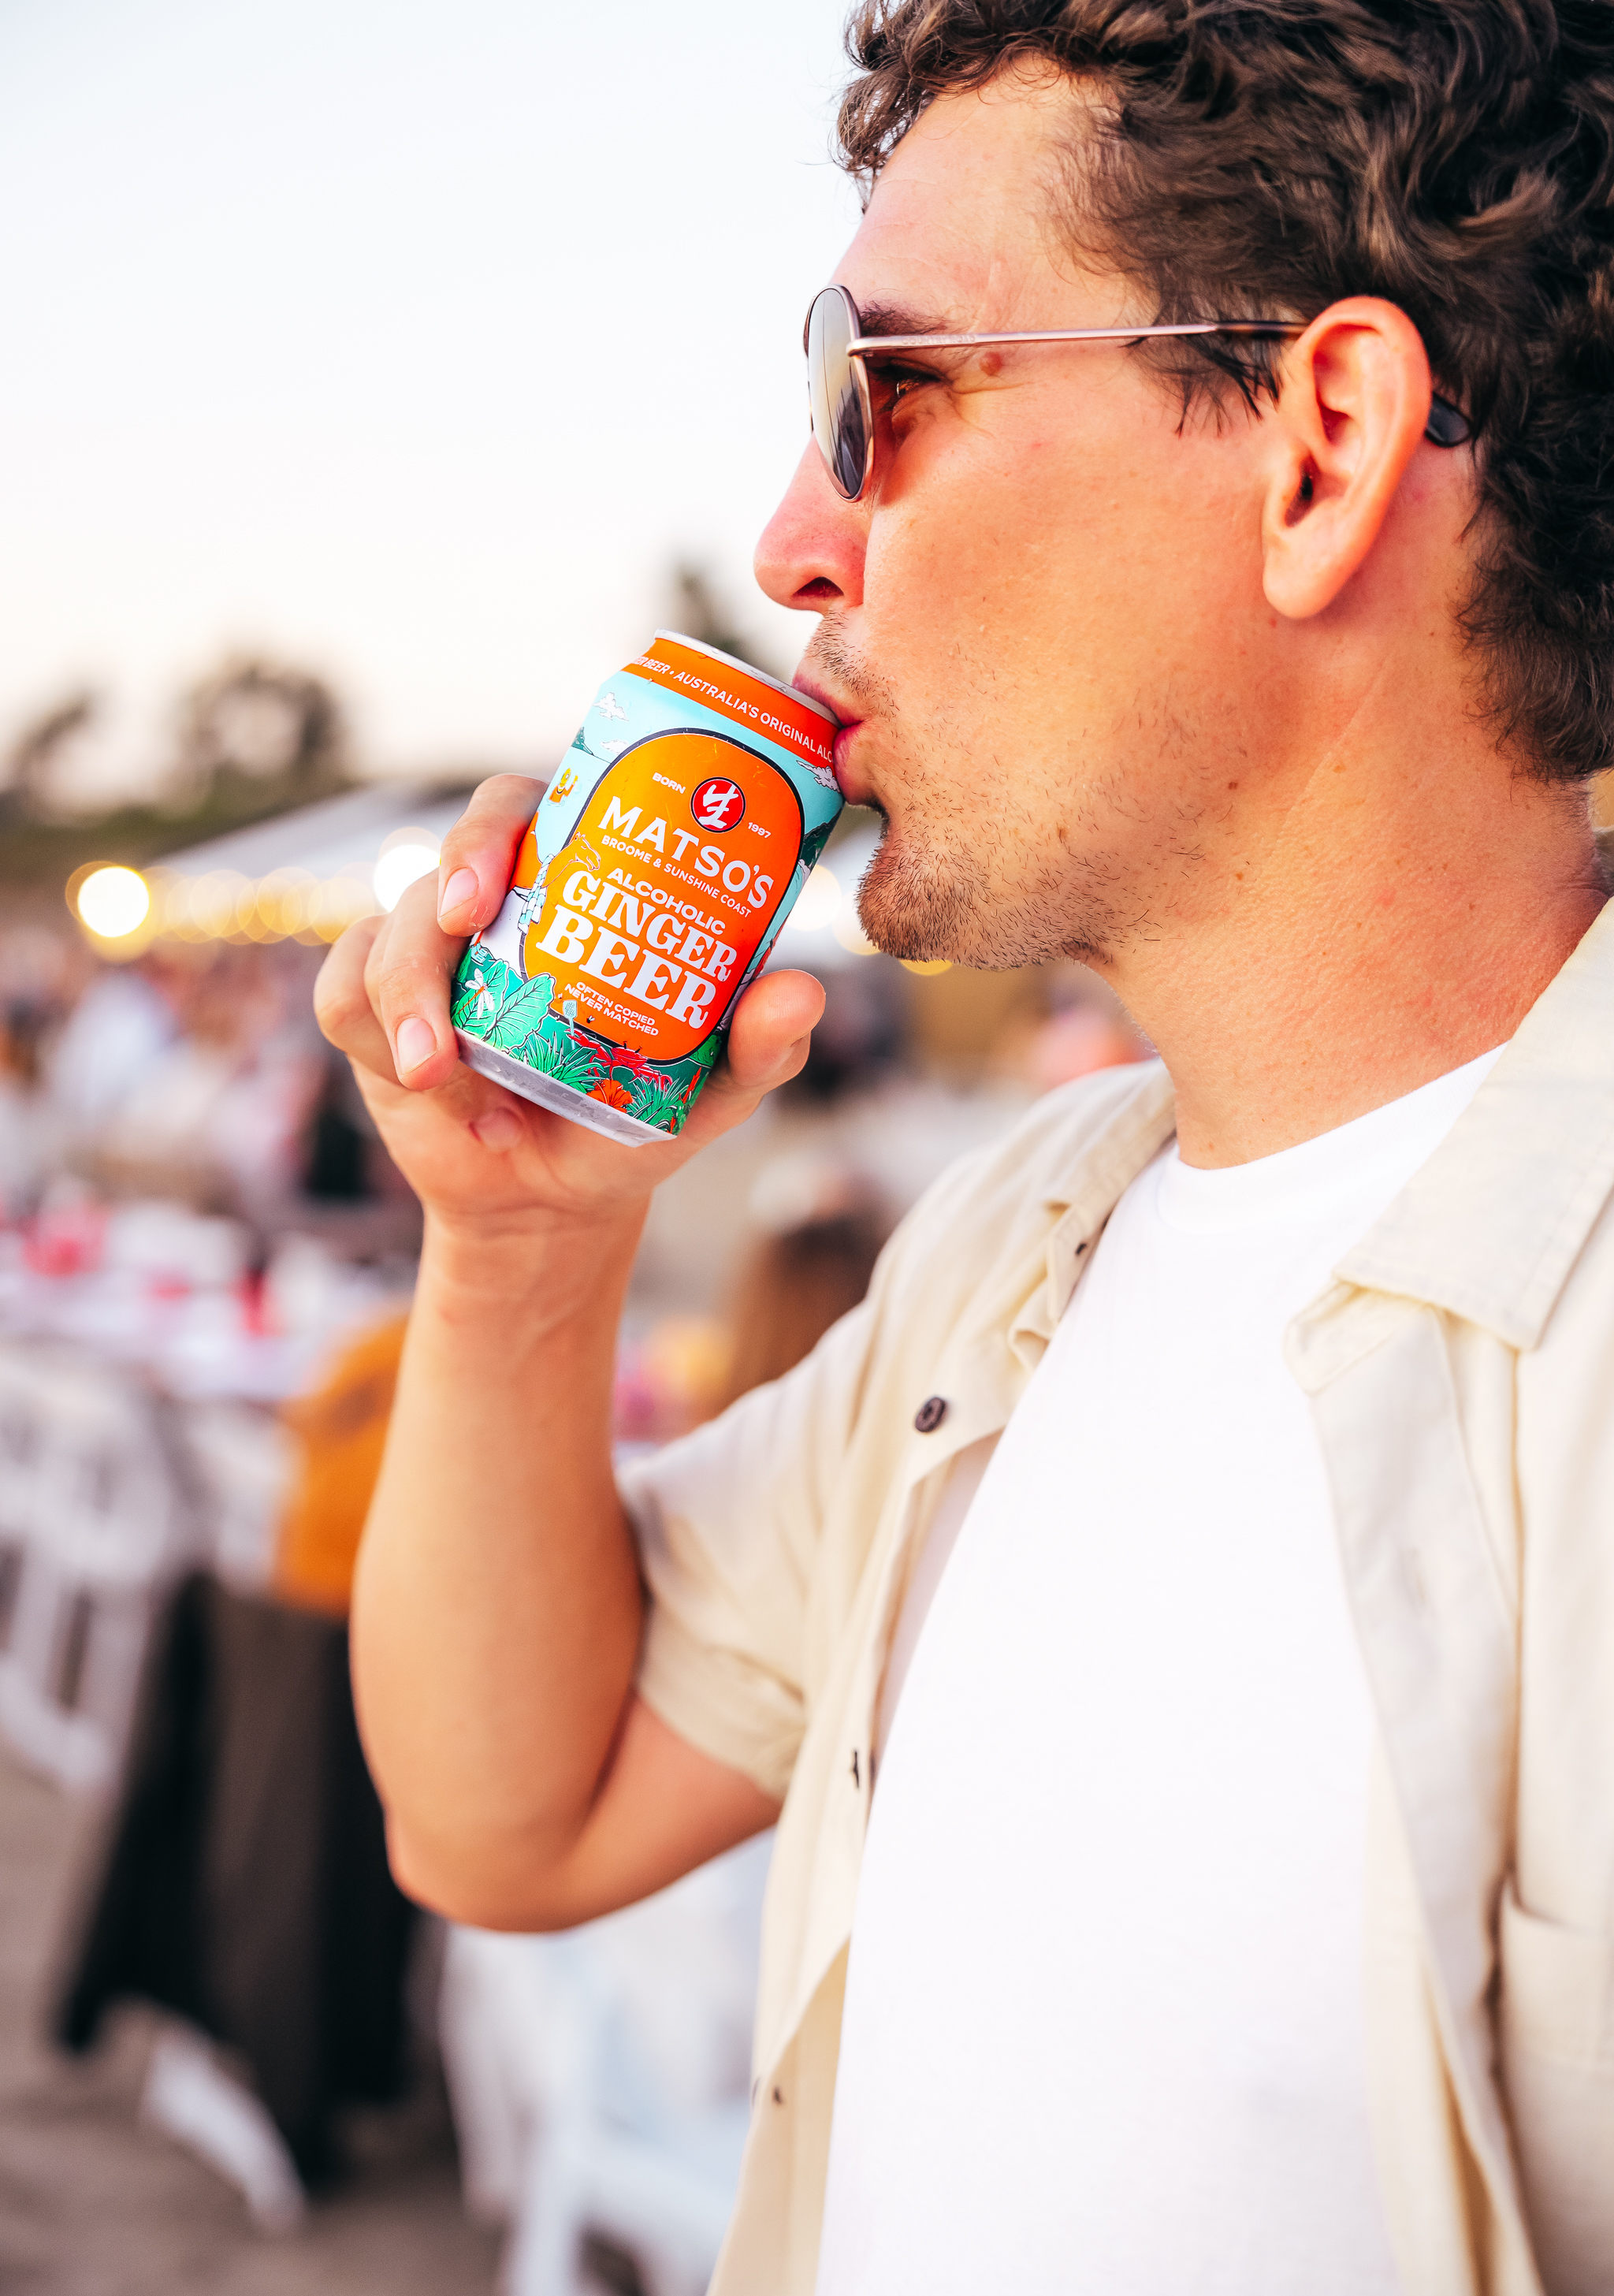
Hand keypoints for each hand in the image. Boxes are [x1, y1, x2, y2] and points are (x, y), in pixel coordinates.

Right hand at [314, 774, 825, 1236]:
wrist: (555, 1202)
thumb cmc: (634, 1114)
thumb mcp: (711, 1091)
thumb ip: (760, 1044)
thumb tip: (801, 992)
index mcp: (570, 891)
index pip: (527, 813)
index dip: (501, 825)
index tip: (498, 878)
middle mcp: (492, 909)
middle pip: (447, 851)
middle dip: (445, 878)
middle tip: (460, 923)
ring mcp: (423, 955)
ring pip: (387, 935)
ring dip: (410, 1003)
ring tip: (446, 1082)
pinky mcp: (370, 1011)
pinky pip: (342, 995)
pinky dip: (382, 1041)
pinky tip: (438, 1096)